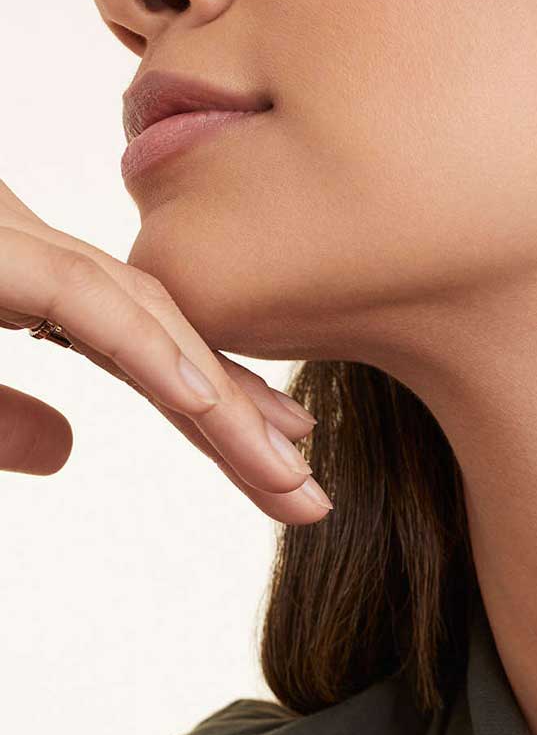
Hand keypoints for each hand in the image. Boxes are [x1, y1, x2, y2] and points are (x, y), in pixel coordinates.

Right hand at [0, 176, 332, 523]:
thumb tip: (65, 450)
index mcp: (31, 286)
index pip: (147, 354)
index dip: (221, 412)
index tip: (282, 462)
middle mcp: (40, 256)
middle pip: (169, 340)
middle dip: (246, 421)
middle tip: (309, 492)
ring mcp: (16, 241)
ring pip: (149, 319)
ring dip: (225, 401)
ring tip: (287, 473)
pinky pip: (84, 299)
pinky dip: (149, 350)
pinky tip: (204, 403)